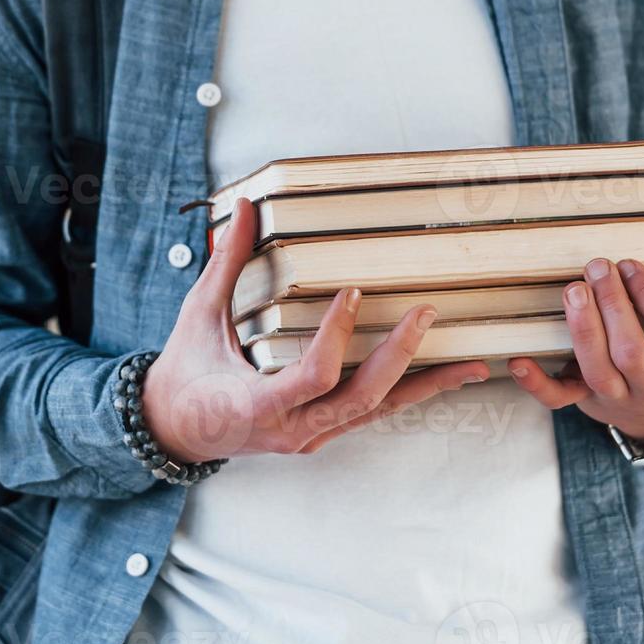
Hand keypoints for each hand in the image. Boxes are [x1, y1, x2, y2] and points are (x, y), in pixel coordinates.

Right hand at [143, 199, 489, 461]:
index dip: (337, 336)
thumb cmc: (185, 374)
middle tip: (426, 313)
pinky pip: (372, 414)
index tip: (353, 293)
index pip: (313, 376)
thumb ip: (226, 263)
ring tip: (468, 364)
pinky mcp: (322, 432)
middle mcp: (292, 428)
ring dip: (423, 385)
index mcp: (256, 404)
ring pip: (377, 412)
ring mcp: (310, 435)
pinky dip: (409, 394)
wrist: (175, 429)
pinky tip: (444, 379)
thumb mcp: (199, 316)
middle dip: (399, 355)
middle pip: (361, 398)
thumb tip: (245, 209)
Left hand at [507, 196, 643, 444]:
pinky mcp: (587, 402)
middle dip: (612, 308)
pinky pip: (559, 399)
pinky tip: (518, 359)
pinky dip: (537, 383)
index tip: (630, 263)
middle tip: (595, 266)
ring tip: (571, 290)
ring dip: (582, 332)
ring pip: (598, 374)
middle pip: (632, 352)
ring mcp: (620, 396)